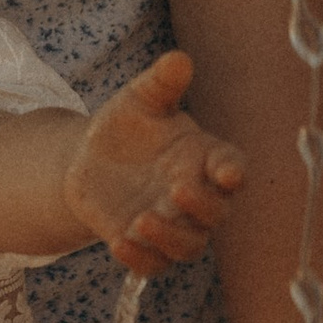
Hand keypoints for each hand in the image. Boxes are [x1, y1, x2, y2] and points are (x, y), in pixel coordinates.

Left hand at [63, 51, 244, 271]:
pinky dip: (139, 258)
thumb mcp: (139, 101)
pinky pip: (152, 264)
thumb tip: (178, 59)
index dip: (233, 171)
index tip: (227, 171)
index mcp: (205, 157)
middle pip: (217, 213)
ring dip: (170, 237)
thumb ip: (161, 84)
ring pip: (189, 245)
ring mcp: (173, 225)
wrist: (89, 161)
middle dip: (202, 206)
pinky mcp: (146, 247)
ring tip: (140, 220)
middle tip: (178, 190)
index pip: (232, 166)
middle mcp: (197, 196)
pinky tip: (118, 242)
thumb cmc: (127, 126)